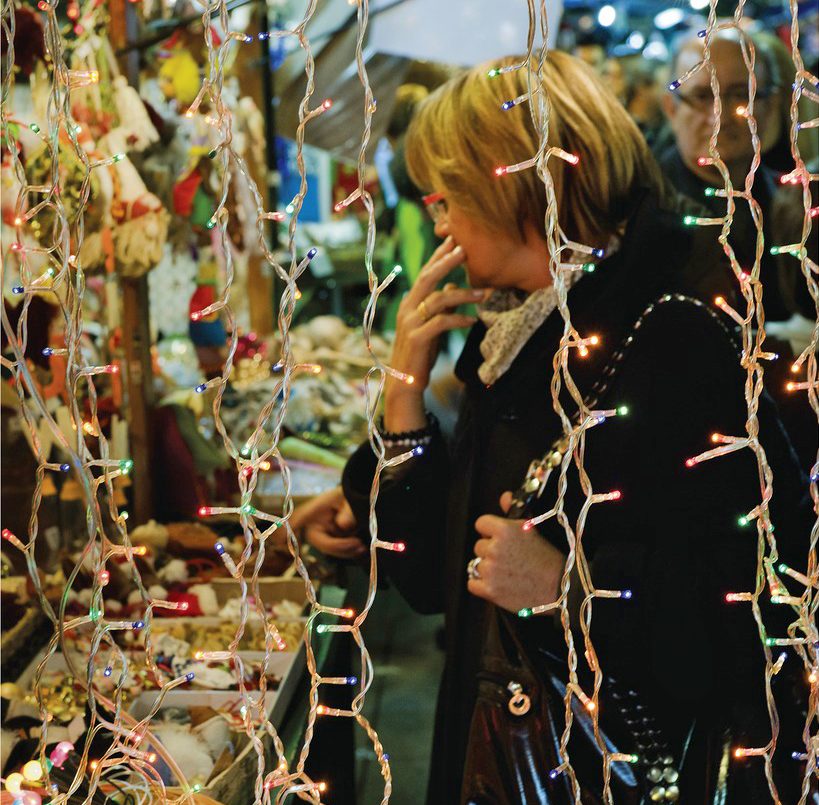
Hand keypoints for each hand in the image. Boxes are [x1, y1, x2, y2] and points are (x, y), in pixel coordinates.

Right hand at [289, 487, 364, 558]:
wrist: (355, 498)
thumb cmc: (348, 495)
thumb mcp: (350, 499)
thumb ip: (348, 511)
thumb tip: (343, 525)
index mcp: (313, 510)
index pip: (297, 520)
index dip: (288, 531)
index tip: (280, 540)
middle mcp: (313, 524)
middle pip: (320, 542)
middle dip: (338, 547)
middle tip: (358, 544)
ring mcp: (320, 534)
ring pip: (329, 549)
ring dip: (345, 551)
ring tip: (362, 546)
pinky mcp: (329, 540)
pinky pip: (335, 550)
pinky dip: (348, 551)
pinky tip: (361, 548)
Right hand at [384, 236, 488, 430]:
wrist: (405, 383)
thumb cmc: (420, 353)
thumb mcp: (431, 325)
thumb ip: (439, 307)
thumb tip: (451, 287)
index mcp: (409, 303)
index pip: (425, 273)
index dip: (439, 256)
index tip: (454, 239)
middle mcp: (407, 308)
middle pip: (427, 278)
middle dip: (446, 261)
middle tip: (465, 249)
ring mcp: (410, 323)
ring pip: (438, 299)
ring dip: (463, 294)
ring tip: (484, 293)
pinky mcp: (417, 338)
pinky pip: (441, 322)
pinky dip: (459, 319)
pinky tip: (473, 319)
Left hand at [468, 492, 564, 613]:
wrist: (559, 589)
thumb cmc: (548, 557)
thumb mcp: (533, 529)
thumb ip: (515, 510)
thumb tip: (505, 496)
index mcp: (504, 529)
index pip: (481, 524)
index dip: (490, 531)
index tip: (498, 538)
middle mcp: (495, 548)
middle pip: (479, 546)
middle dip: (491, 551)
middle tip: (510, 559)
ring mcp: (491, 570)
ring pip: (477, 565)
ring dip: (488, 569)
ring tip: (508, 572)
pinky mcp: (489, 590)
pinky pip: (473, 583)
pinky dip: (482, 585)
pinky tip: (499, 584)